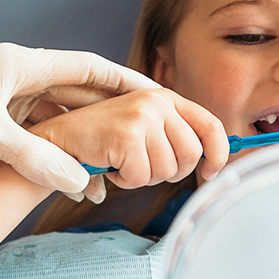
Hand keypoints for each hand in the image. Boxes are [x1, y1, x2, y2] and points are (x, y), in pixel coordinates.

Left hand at [0, 43, 159, 192]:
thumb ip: (34, 156)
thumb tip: (80, 180)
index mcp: (19, 64)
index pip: (88, 68)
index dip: (126, 83)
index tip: (160, 96)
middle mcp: (16, 74)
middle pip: (78, 93)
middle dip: (112, 117)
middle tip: (149, 137)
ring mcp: (4, 95)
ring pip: (58, 116)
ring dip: (84, 140)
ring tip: (113, 171)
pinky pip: (36, 131)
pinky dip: (55, 151)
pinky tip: (69, 174)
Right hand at [28, 88, 228, 202]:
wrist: (60, 139)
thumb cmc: (104, 140)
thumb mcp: (146, 128)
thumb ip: (176, 135)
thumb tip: (213, 160)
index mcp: (165, 97)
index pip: (211, 125)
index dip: (218, 154)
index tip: (210, 172)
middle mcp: (156, 101)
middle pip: (192, 154)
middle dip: (170, 172)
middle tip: (144, 167)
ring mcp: (141, 117)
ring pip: (168, 169)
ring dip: (144, 177)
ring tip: (124, 163)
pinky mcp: (126, 135)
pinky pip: (142, 177)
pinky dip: (126, 181)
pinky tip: (111, 165)